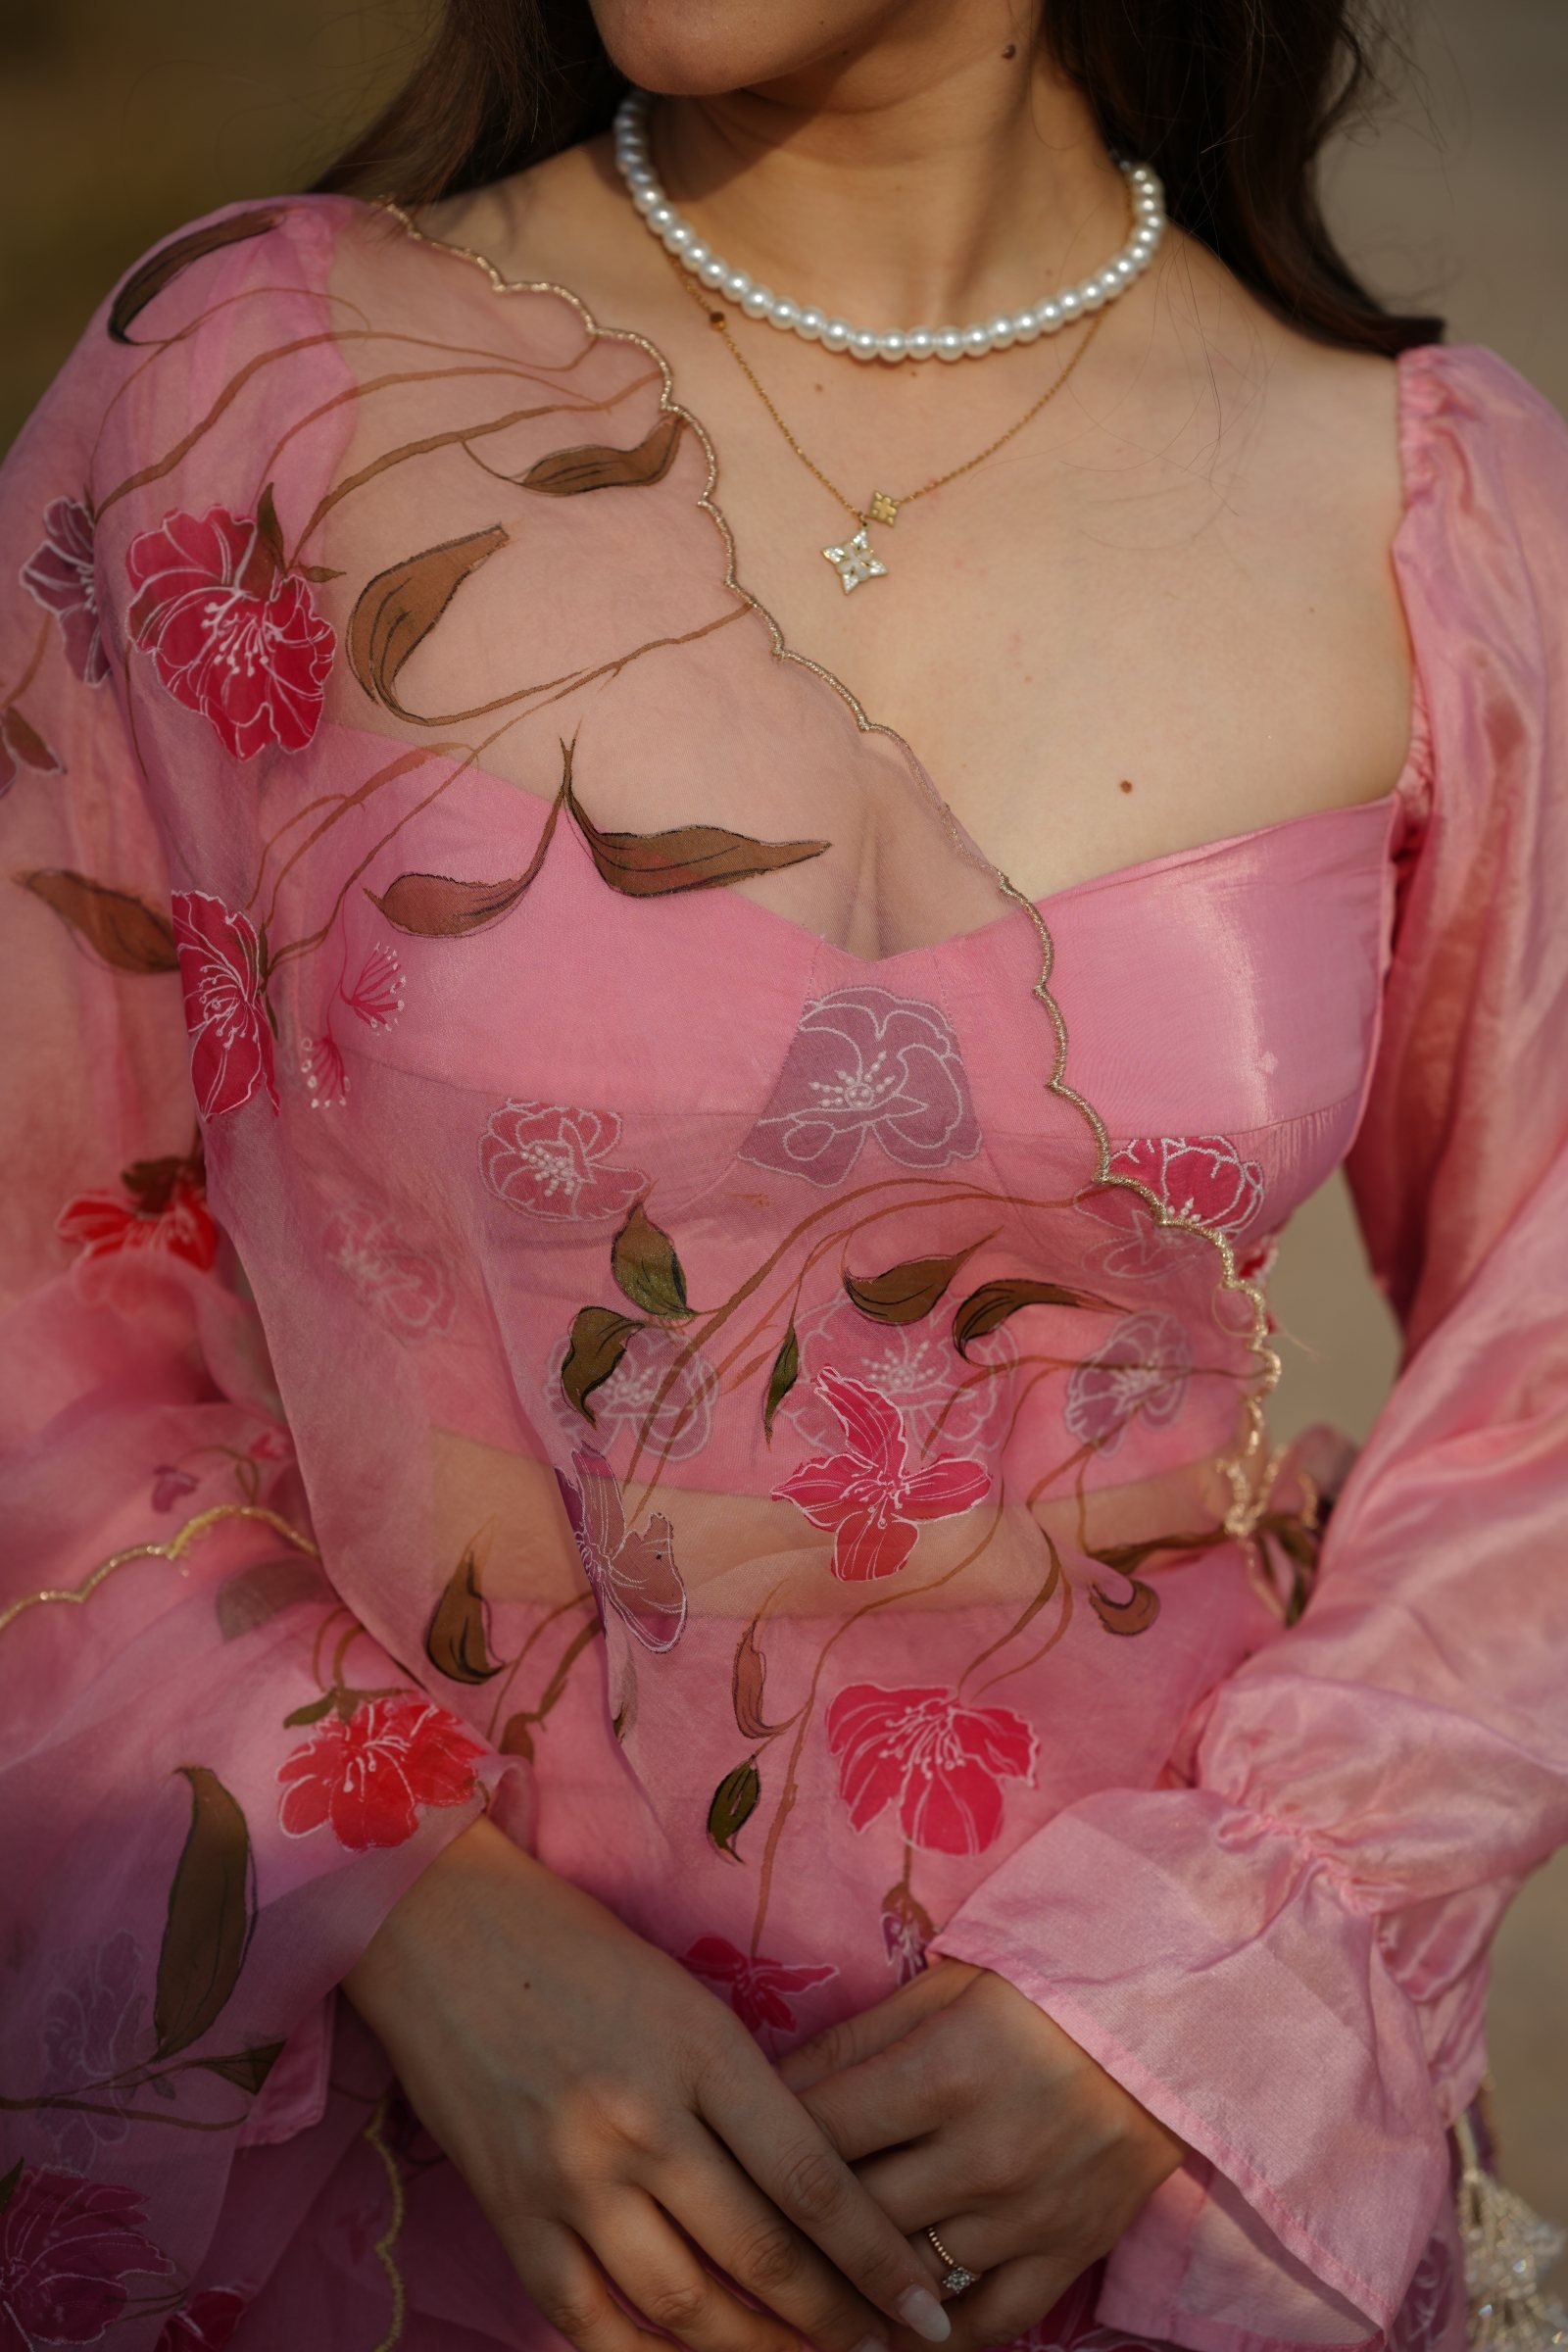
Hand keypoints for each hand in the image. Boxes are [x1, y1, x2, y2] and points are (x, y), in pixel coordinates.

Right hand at [343, 1816, 953, 2351]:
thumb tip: (816, 2199)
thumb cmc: (580, 1951)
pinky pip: (592, 2323)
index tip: (925, 2307)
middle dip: (837, 2321)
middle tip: (888, 2349)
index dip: (877, 2261)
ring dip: (760, 2351)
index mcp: (701, 2051)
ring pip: (687, 2307)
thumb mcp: (687, 2000)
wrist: (440, 1929)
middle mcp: (640, 2122)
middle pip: (761, 2258)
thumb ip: (746, 2093)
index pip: (812, 2182)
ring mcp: (569, 2178)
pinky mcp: (511, 2216)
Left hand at [779, 1959, 1186, 2349]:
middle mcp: (982, 2153)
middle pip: (853, 2212)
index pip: (820, 2129)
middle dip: (792, 2221)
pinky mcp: (1069, 2251)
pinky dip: (937, 2333)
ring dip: (850, 2281)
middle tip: (744, 2228)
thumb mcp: (945, 1985)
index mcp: (943, 2072)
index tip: (725, 2154)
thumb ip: (857, 2037)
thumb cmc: (1044, 1989)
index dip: (762, 2144)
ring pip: (909, 2272)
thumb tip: (767, 2080)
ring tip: (798, 2285)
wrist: (1170, 2021)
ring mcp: (1027, 2213)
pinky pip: (991, 2319)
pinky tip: (892, 2329)